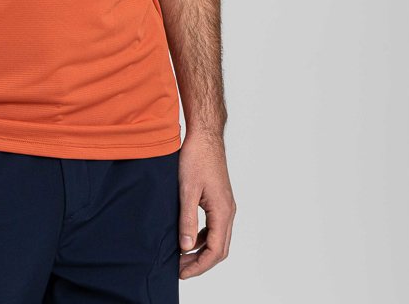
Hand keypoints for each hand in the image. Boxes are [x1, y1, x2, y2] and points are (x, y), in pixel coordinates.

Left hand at [177, 129, 235, 278]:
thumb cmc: (196, 157)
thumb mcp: (187, 189)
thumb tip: (185, 247)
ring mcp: (225, 206)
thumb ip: (187, 219)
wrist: (205, 136)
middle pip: (219, 249)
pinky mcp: (219, 200)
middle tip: (179, 269)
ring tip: (181, 257)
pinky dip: (202, 237)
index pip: (214, 251)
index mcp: (222, 211)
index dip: (198, 266)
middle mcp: (228, 211)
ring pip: (218, 239)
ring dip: (201, 251)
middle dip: (200, 263)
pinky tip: (188, 237)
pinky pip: (214, 227)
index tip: (181, 272)